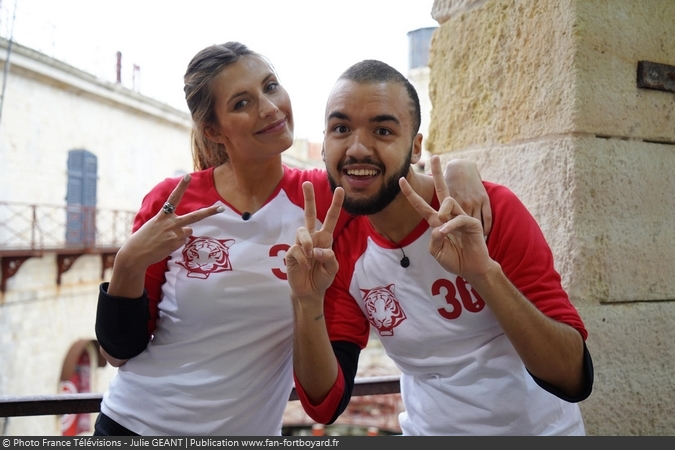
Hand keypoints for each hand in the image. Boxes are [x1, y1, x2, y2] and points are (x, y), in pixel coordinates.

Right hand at [115, 174, 223, 271]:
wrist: (136, 253)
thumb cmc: (145, 238)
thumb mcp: (155, 225)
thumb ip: (171, 223)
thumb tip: (188, 229)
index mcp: (163, 215)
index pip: (174, 198)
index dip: (181, 187)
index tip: (188, 176)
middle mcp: (171, 222)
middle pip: (195, 216)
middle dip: (209, 212)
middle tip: (222, 208)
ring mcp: (175, 234)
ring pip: (188, 231)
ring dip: (180, 234)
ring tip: (165, 239)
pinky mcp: (177, 243)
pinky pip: (183, 241)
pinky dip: (176, 243)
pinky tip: (165, 245)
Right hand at [286, 182, 343, 300]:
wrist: (310, 292)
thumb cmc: (322, 277)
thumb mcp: (333, 269)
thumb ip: (330, 258)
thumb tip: (318, 250)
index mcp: (325, 238)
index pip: (330, 218)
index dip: (336, 204)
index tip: (340, 189)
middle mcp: (312, 238)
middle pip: (309, 214)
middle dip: (309, 198)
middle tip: (307, 183)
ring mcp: (301, 245)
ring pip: (302, 232)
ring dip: (308, 243)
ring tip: (312, 255)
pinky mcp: (291, 253)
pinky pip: (296, 250)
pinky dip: (303, 259)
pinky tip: (305, 267)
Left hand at [400, 156, 494, 281]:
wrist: (471, 268)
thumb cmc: (455, 259)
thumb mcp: (436, 251)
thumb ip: (433, 239)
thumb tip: (438, 227)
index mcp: (437, 221)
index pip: (422, 205)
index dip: (411, 193)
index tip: (401, 180)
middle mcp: (448, 215)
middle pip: (442, 190)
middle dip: (438, 173)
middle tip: (436, 157)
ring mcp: (460, 217)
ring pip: (448, 202)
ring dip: (441, 214)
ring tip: (442, 231)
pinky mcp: (471, 222)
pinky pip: (458, 218)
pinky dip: (450, 226)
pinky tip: (446, 233)